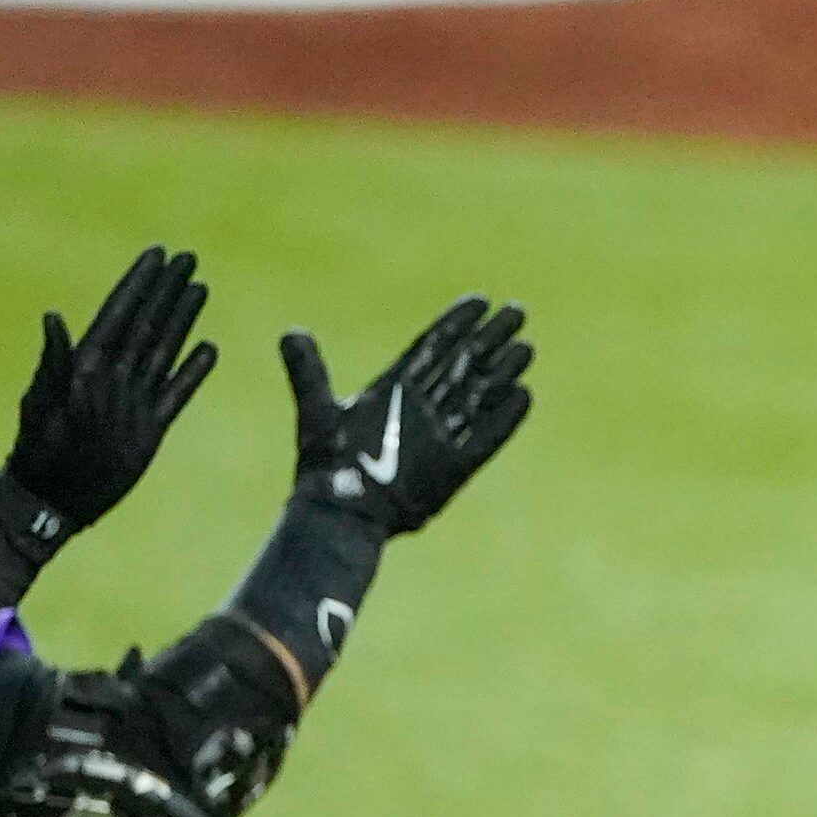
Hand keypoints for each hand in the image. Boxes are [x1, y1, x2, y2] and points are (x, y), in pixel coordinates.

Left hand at [8, 246, 217, 535]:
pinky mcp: (150, 428)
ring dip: (183, 318)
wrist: (51, 498)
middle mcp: (116, 375)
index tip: (157, 253)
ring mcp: (135, 400)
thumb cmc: (38, 451)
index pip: (120, 312)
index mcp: (89, 364)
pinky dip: (193, 371)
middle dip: (167, 289)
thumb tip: (53, 316)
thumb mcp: (43, 404)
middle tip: (187, 257)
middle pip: (148, 321)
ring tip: (200, 288)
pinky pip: (177, 392)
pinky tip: (209, 350)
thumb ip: (54, 362)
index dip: (138, 282)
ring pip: (165, 348)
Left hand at [280, 297, 533, 534]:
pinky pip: (485, 439)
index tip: (480, 301)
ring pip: (479, 396)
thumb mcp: (317, 412)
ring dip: (502, 372)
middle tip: (516, 311)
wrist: (340, 515)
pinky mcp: (454, 468)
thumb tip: (290, 333)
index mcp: (394, 389)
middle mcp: (421, 409)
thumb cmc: (325, 467)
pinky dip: (503, 420)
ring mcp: (440, 437)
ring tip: (526, 347)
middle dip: (489, 339)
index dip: (456, 324)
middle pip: (464, 364)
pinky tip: (523, 395)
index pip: (432, 347)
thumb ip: (308, 372)